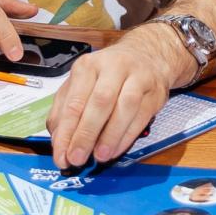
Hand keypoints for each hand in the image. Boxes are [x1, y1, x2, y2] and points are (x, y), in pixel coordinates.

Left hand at [45, 25, 189, 168]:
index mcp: (88, 66)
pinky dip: (127, 136)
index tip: (62, 155)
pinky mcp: (156, 92)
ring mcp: (138, 77)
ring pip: (125, 107)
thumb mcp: (80, 86)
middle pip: (100, 102)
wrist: (146, 56)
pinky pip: (142, 116)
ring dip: (111, 135)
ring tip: (100, 156)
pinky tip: (115, 149)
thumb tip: (60, 141)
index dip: (67, 131)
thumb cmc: (107, 75)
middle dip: (86, 134)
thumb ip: (64, 111)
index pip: (74, 101)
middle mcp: (114, 67)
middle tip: (77, 158)